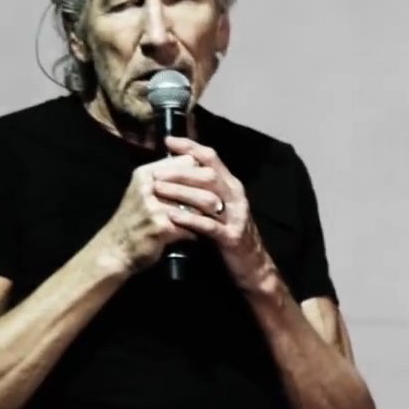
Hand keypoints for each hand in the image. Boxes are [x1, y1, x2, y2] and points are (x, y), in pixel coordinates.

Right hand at [97, 150, 211, 274]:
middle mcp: (150, 185)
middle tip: (222, 203)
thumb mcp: (142, 192)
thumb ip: (165, 178)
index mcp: (146, 173)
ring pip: (196, 204)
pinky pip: (190, 226)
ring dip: (207, 214)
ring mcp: (154, 206)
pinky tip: (199, 236)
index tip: (213, 183)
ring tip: (216, 219)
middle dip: (211, 192)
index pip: (187, 162)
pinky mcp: (161, 226)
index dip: (203, 172)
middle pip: (195, 180)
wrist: (115, 250)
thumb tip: (194, 163)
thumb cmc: (133, 221)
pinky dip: (197, 232)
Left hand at [150, 137, 273, 289]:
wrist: (252, 267)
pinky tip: (173, 217)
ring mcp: (236, 217)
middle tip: (156, 171)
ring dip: (181, 192)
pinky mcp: (232, 238)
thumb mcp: (220, 208)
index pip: (212, 158)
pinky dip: (190, 220)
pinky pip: (209, 226)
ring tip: (158, 190)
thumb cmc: (229, 235)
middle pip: (209, 175)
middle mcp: (236, 197)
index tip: (168, 141)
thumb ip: (205, 191)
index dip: (190, 147)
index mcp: (232, 186)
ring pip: (209, 197)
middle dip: (181, 171)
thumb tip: (179, 171)